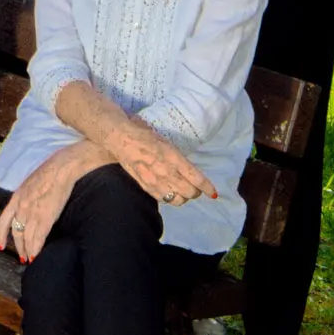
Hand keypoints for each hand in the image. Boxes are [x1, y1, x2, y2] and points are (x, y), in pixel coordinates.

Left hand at [0, 147, 90, 260]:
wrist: (62, 168)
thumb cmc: (50, 171)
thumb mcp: (30, 183)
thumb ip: (26, 196)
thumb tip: (28, 206)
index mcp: (16, 198)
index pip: (4, 221)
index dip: (1, 235)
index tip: (1, 245)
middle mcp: (22, 207)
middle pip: (16, 232)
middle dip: (18, 246)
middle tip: (22, 256)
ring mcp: (33, 213)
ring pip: (26, 238)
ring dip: (28, 250)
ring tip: (29, 259)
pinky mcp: (46, 217)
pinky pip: (38, 237)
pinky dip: (37, 248)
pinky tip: (36, 255)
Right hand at [92, 116, 215, 204]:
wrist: (120, 138)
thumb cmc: (144, 135)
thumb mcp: (166, 142)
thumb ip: (177, 158)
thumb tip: (190, 171)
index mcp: (172, 156)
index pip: (195, 177)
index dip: (207, 187)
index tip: (213, 193)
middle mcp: (165, 170)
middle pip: (189, 192)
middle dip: (196, 192)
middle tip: (195, 187)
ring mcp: (154, 180)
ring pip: (177, 199)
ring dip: (183, 197)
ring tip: (182, 191)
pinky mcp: (145, 185)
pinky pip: (163, 199)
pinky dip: (170, 198)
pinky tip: (170, 192)